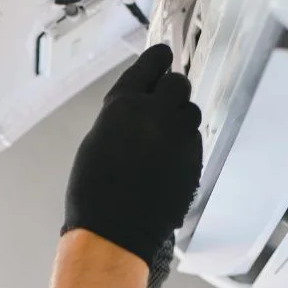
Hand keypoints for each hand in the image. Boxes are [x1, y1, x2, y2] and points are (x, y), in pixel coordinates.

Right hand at [62, 44, 202, 275]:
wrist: (114, 230)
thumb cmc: (94, 190)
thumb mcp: (98, 139)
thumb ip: (123, 114)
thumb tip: (141, 102)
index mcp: (124, 104)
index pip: (152, 63)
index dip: (158, 59)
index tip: (162, 57)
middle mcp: (156, 114)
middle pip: (178, 83)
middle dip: (169, 91)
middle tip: (160, 104)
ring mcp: (179, 137)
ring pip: (190, 110)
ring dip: (179, 117)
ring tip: (162, 136)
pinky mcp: (193, 159)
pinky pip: (193, 138)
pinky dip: (183, 141)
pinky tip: (167, 158)